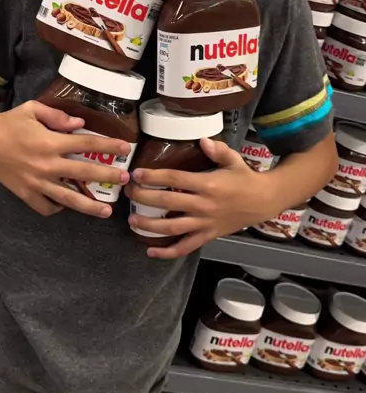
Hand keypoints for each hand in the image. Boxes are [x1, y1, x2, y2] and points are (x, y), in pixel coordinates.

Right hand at [0, 101, 130, 218]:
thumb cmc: (9, 122)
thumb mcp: (33, 109)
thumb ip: (58, 116)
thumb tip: (80, 125)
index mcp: (50, 142)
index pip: (86, 144)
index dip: (107, 145)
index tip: (124, 149)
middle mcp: (46, 164)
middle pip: (84, 172)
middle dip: (107, 176)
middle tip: (125, 179)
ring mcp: (36, 182)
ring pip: (68, 198)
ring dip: (89, 206)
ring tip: (106, 211)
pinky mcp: (25, 193)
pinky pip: (46, 207)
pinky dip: (57, 208)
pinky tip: (67, 205)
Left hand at [127, 139, 270, 259]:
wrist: (263, 201)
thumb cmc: (245, 178)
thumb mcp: (234, 160)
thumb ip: (218, 150)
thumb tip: (202, 140)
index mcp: (207, 184)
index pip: (175, 180)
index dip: (153, 177)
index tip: (137, 174)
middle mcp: (203, 205)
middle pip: (167, 203)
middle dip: (144, 198)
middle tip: (129, 192)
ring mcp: (204, 223)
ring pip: (172, 228)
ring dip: (149, 226)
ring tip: (132, 221)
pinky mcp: (207, 236)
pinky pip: (185, 247)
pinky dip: (168, 252)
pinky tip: (151, 251)